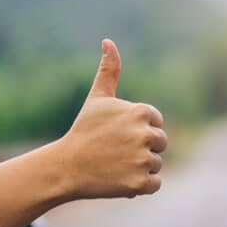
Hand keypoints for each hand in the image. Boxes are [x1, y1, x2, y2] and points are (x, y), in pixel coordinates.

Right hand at [59, 39, 167, 198]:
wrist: (66, 166)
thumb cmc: (83, 130)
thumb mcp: (97, 98)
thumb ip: (109, 70)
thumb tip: (108, 41)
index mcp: (141, 112)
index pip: (156, 123)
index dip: (137, 129)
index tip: (117, 133)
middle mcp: (145, 135)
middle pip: (160, 144)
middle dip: (141, 148)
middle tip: (115, 151)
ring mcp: (142, 160)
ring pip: (156, 165)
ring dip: (139, 167)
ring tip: (115, 164)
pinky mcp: (139, 183)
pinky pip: (154, 185)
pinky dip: (139, 185)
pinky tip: (119, 178)